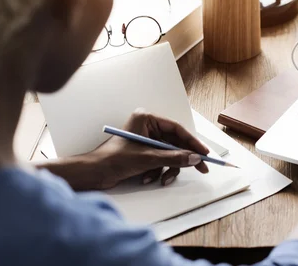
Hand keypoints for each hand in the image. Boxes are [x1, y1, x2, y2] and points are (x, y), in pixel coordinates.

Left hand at [85, 109, 209, 188]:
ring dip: (167, 168)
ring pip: (169, 154)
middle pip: (175, 143)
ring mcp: (145, 141)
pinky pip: (160, 161)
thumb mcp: (148, 158)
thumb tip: (195, 158)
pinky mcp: (143, 153)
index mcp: (147, 119)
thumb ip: (174, 157)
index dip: (192, 142)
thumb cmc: (113, 159)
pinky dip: (158, 171)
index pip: (177, 129)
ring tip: (162, 179)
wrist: (93, 174)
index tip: (204, 153)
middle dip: (183, 159)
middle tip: (201, 168)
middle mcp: (147, 127)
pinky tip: (148, 178)